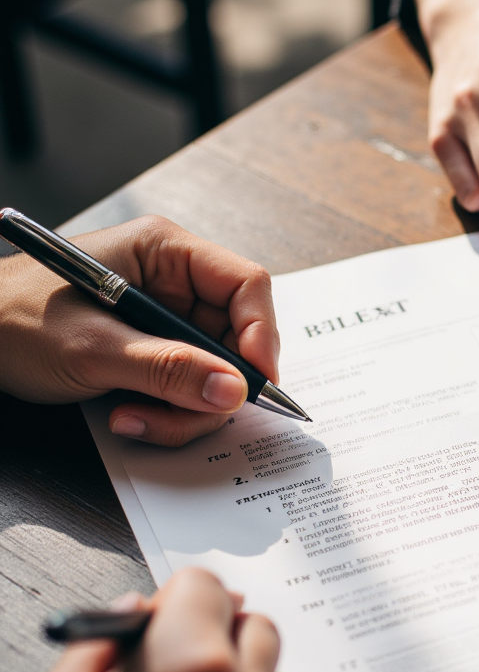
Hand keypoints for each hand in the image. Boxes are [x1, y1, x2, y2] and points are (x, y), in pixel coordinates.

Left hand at [0, 215, 278, 445]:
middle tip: (186, 416)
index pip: (245, 285)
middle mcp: (173, 284)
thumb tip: (233, 390)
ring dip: (184, 410)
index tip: (258, 383)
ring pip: (215, 374)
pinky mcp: (155, 355)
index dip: (261, 333)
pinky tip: (126, 416)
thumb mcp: (93, 348)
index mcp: (165, 253)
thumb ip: (168, 369)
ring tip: (134, 418)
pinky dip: (167, 414)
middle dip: (213, 387)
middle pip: (235, 339)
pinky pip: (188, 390)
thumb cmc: (11, 320)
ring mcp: (166, 323)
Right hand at [0, 569, 317, 671]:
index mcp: (184, 663)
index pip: (207, 584)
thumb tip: (137, 610)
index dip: (177, 597)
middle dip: (216, 628)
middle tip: (179, 660)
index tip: (163, 617)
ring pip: (281, 665)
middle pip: (252, 621)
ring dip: (250, 668)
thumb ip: (100, 645)